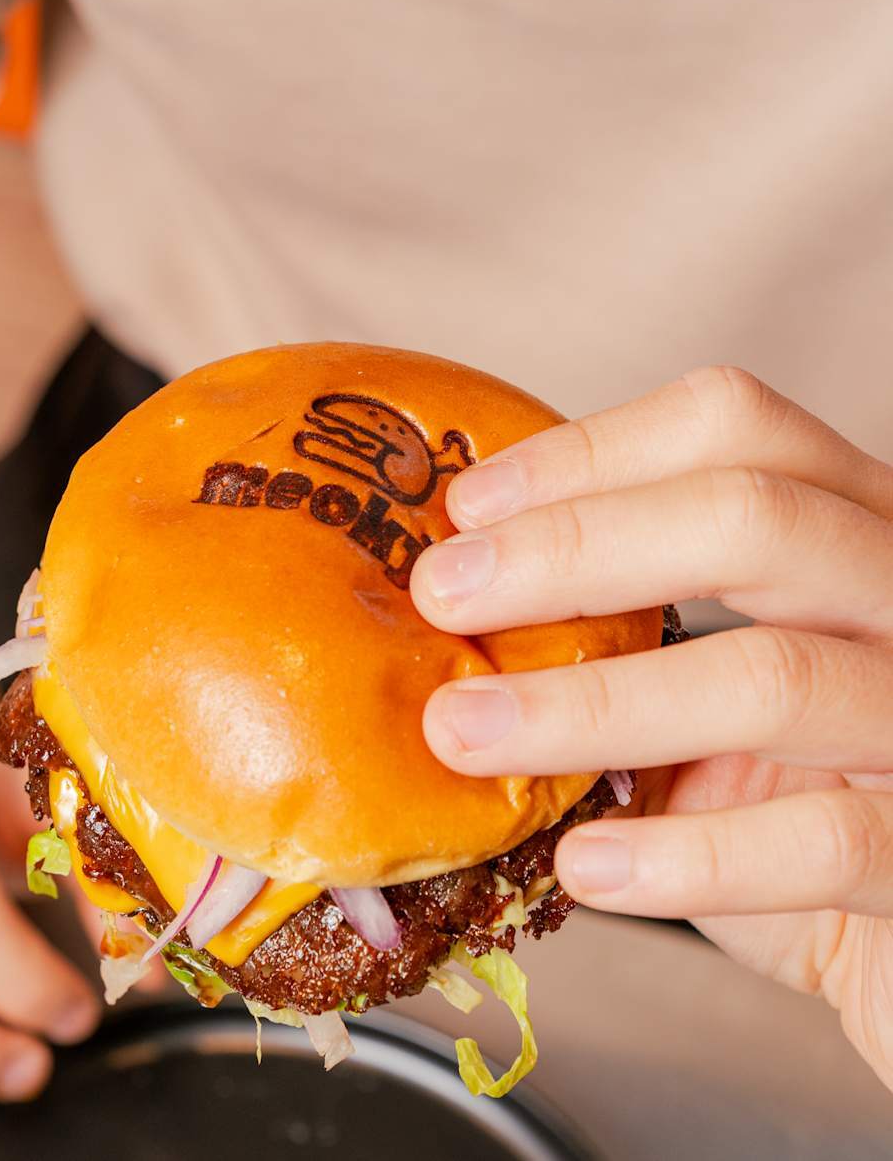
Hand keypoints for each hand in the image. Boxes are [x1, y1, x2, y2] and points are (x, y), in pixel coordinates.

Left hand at [410, 365, 892, 1092]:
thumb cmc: (793, 798)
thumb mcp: (711, 691)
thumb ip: (628, 639)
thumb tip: (455, 609)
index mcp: (849, 528)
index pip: (735, 429)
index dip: (593, 452)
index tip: (468, 504)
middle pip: (755, 516)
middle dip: (573, 548)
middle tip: (444, 594)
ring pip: (772, 676)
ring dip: (592, 705)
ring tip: (464, 732)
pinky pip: (821, 842)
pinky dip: (687, 857)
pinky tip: (586, 864)